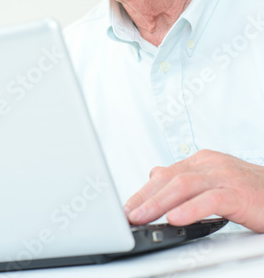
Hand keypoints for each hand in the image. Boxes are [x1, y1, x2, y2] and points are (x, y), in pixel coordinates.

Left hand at [124, 149, 263, 232]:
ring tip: (142, 218)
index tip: (128, 208)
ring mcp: (226, 177)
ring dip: (159, 203)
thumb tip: (155, 175)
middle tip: (128, 215)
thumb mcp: (214, 182)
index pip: (166, 173)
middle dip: (146, 198)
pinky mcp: (240, 194)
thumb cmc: (251, 192)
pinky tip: (175, 219)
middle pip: (171, 178)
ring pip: (185, 186)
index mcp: (203, 161)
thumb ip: (186, 180)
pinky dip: (191, 209)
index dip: (144, 191)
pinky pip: (211, 200)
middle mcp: (211, 165)